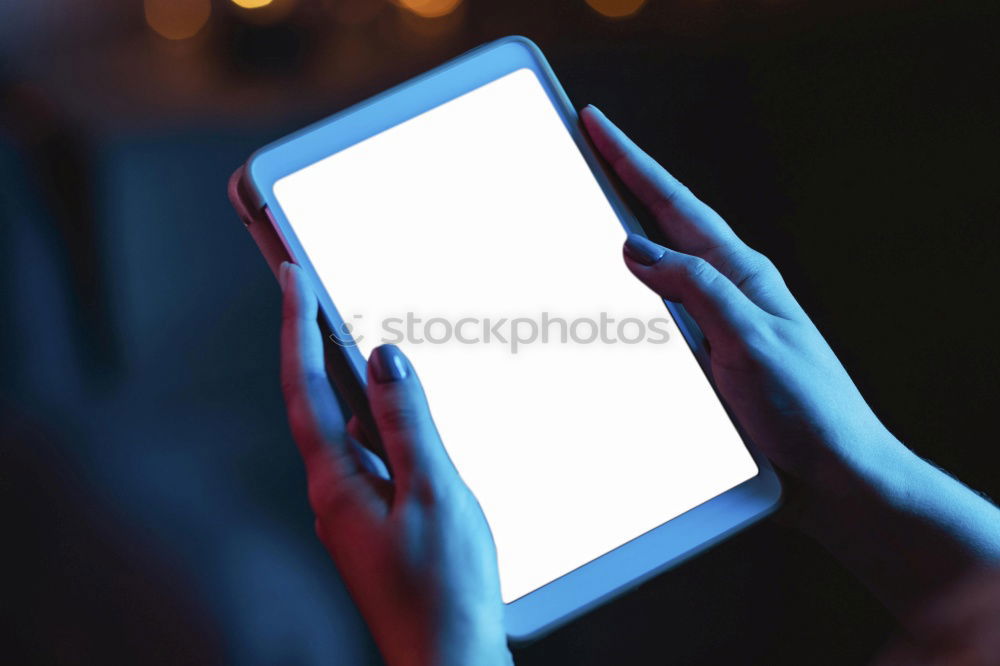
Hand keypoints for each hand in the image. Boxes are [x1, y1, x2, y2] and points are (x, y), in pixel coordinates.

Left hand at [278, 262, 511, 665]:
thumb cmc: (443, 592)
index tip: (290, 277)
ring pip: (349, 429)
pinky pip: (372, 457)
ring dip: (352, 383)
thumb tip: (384, 359)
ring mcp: (353, 511)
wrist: (448, 660)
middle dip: (315, 343)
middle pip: (318, 402)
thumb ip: (407, 422)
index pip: (304, 386)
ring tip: (364, 338)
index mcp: (336, 483)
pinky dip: (382, 424)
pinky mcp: (376, 524)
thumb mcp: (433, 493)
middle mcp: (334, 494)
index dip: (295, 326)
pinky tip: (407, 418)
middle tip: (313, 291)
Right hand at [581, 105, 999, 618]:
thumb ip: (698, 289)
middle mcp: (728, 287)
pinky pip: (659, 308)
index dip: (632, 162)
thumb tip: (637, 247)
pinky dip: (630, 291)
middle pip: (665, 221)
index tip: (596, 124)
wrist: (834, 468)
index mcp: (743, 273)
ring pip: (658, 264)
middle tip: (586, 149)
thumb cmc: (806, 407)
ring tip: (587, 208)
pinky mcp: (708, 352)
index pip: (676, 205)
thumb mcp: (752, 340)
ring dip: (622, 233)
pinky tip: (613, 295)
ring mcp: (717, 318)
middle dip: (624, 182)